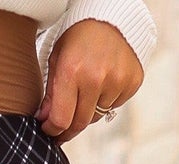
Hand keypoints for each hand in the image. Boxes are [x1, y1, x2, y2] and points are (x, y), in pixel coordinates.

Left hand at [36, 20, 144, 144]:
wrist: (112, 17)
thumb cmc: (80, 37)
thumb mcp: (58, 59)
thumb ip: (51, 94)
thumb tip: (46, 121)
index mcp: (72, 71)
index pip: (61, 119)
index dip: (53, 130)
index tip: (49, 131)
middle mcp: (96, 78)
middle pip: (80, 123)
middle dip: (68, 129)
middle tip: (62, 129)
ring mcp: (117, 81)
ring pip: (97, 116)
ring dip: (88, 112)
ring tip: (85, 92)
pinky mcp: (132, 82)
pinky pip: (114, 106)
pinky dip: (105, 101)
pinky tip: (103, 84)